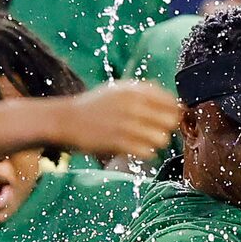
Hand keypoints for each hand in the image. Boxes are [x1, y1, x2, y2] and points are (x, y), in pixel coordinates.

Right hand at [53, 83, 178, 162]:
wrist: (67, 119)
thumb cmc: (95, 105)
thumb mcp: (118, 89)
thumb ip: (144, 91)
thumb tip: (171, 99)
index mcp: (135, 91)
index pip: (171, 102)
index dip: (173, 112)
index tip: (167, 118)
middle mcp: (133, 106)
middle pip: (171, 121)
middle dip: (167, 128)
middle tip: (156, 130)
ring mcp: (127, 125)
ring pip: (162, 139)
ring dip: (156, 142)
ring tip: (145, 140)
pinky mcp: (119, 143)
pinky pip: (148, 152)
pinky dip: (145, 152)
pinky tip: (136, 148)